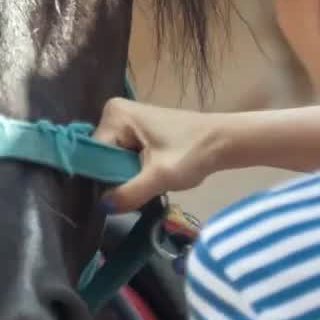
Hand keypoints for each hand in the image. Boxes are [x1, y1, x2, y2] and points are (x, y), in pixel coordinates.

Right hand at [92, 98, 226, 211]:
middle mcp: (113, 112)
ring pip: (112, 159)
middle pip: (102, 156)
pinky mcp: (135, 128)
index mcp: (114, 115)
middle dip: (118, 177)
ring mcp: (124, 119)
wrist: (225, 142)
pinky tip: (149, 175)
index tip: (123, 196)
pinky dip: (133, 169)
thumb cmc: (194, 153)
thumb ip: (129, 193)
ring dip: (126, 175)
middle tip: (142, 189)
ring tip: (148, 183)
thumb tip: (103, 207)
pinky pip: (122, 155)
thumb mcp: (161, 177)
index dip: (105, 178)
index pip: (95, 155)